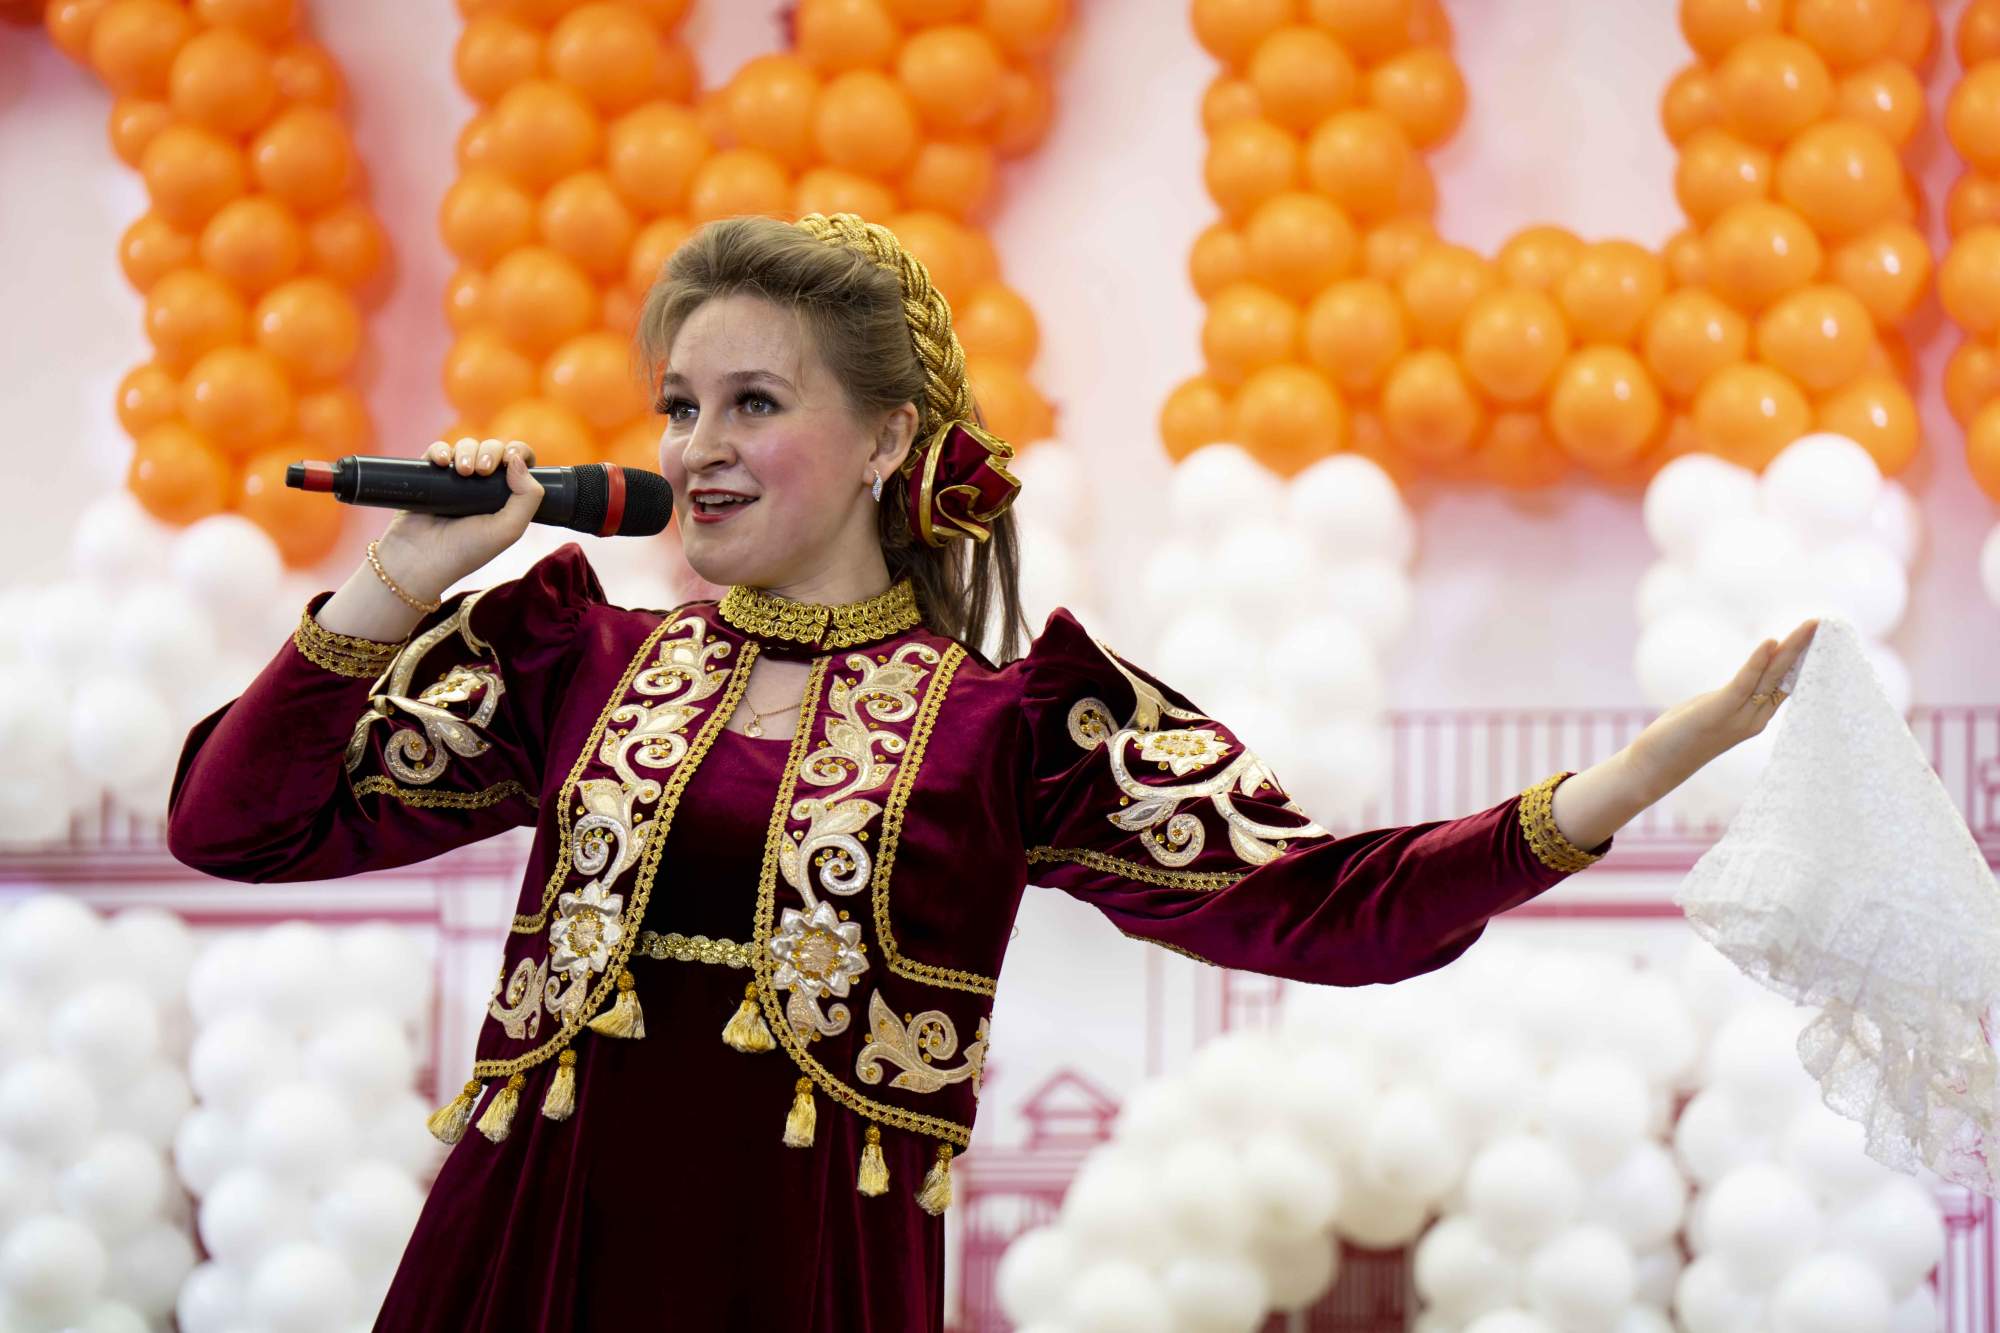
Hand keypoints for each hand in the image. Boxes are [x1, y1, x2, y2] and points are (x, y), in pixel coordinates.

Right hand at [376, 437, 542, 596]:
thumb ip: (528, 497)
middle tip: (482, 471)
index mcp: (505, 497)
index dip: (518, 452)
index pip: (520, 463)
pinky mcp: (430, 476)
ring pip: (467, 446)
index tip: (510, 457)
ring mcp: (455, 480)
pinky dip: (441, 450)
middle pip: (493, 449)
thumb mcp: (509, 530)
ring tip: (464, 472)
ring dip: (468, 451)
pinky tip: (443, 462)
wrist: (420, 559)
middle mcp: (482, 486)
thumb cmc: (466, 550)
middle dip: (491, 451)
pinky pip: (438, 450)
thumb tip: (518, 460)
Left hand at [1624, 617, 1819, 802]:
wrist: (1655, 766)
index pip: (1785, 684)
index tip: (1817, 637)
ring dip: (1790, 647)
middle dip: (1803, 647)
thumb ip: (1732, 695)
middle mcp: (1755, 718)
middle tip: (1821, 622)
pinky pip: (1744, 682)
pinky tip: (1770, 641)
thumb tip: (1748, 677)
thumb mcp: (1711, 711)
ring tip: (1809, 625)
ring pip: (1771, 675)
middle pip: (1785, 676)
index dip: (1801, 660)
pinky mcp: (1720, 712)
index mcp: (1755, 717)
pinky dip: (1757, 661)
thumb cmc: (1679, 738)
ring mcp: (1740, 717)